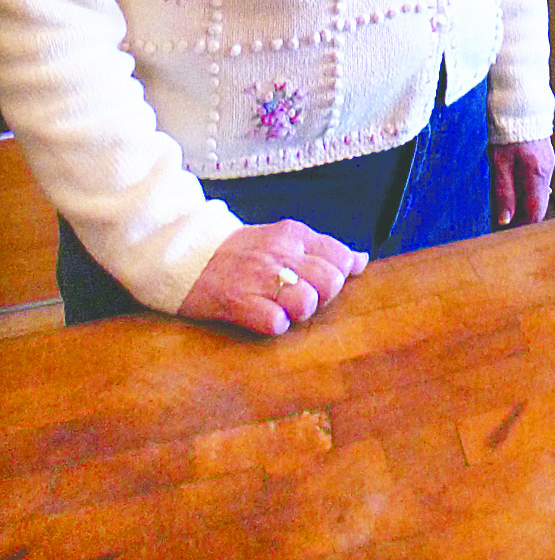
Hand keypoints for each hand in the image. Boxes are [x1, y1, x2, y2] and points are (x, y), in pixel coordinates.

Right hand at [178, 220, 367, 335]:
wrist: (189, 255)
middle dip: (322, 297)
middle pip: (330, 282)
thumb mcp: (284, 239)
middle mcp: (281, 252)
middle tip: (298, 297)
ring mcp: (260, 277)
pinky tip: (263, 317)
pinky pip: (275, 322)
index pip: (340, 256)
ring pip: (307, 303)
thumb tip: (361, 261)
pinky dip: (275, 325)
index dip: (338, 275)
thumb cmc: (243, 251)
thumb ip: (323, 249)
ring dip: (299, 312)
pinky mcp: (238, 302)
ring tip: (280, 307)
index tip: (319, 281)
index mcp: (295, 234)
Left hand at [490, 137, 554, 226]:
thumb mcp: (499, 163)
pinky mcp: (545, 157)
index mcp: (536, 174)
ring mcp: (548, 163)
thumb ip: (504, 192)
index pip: (534, 212)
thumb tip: (505, 219)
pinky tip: (512, 187)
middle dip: (522, 217)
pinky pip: (538, 181)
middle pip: (539, 205)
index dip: (521, 226)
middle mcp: (546, 170)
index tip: (505, 232)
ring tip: (504, 205)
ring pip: (539, 194)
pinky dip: (527, 189)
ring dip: (524, 203)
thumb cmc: (506, 130)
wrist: (519, 102)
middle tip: (503, 223)